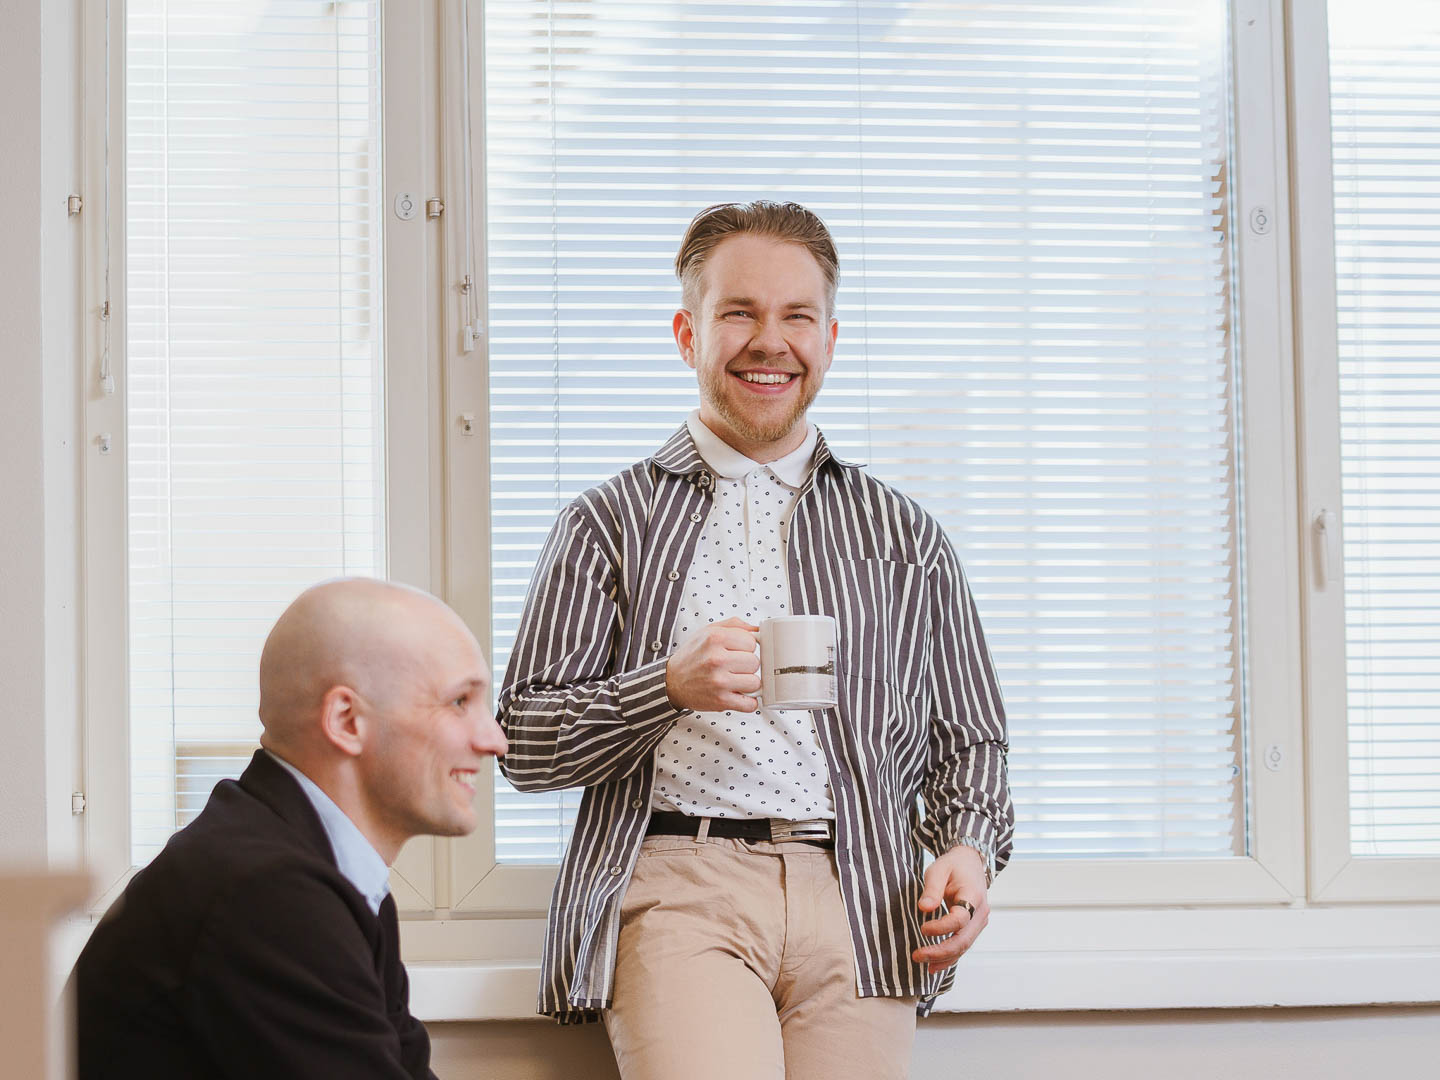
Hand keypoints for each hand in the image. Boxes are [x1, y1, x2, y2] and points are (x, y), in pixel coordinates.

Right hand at [664, 617, 760, 712]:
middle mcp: (717, 659)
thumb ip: (734, 626)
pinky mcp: (721, 701)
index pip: (752, 642)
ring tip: (735, 680)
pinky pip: (750, 704)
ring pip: (755, 682)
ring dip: (748, 683)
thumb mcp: (708, 631)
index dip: (746, 647)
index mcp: (716, 638)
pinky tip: (738, 695)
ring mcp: (719, 682)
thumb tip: (758, 630)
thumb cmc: (692, 657)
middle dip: (747, 665)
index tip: (737, 651)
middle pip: (755, 662)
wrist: (671, 682)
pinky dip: (748, 702)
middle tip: (734, 667)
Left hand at [912, 844, 989, 973]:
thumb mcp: (938, 870)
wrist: (970, 863)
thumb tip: (924, 908)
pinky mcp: (973, 928)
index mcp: (974, 896)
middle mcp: (981, 913)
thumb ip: (931, 889)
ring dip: (944, 958)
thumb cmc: (953, 866)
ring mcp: (979, 922)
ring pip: (964, 947)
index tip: (923, 929)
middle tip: (917, 956)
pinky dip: (949, 957)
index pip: (960, 919)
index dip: (941, 928)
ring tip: (923, 964)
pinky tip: (934, 965)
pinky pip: (962, 945)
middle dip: (940, 952)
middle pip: (963, 940)